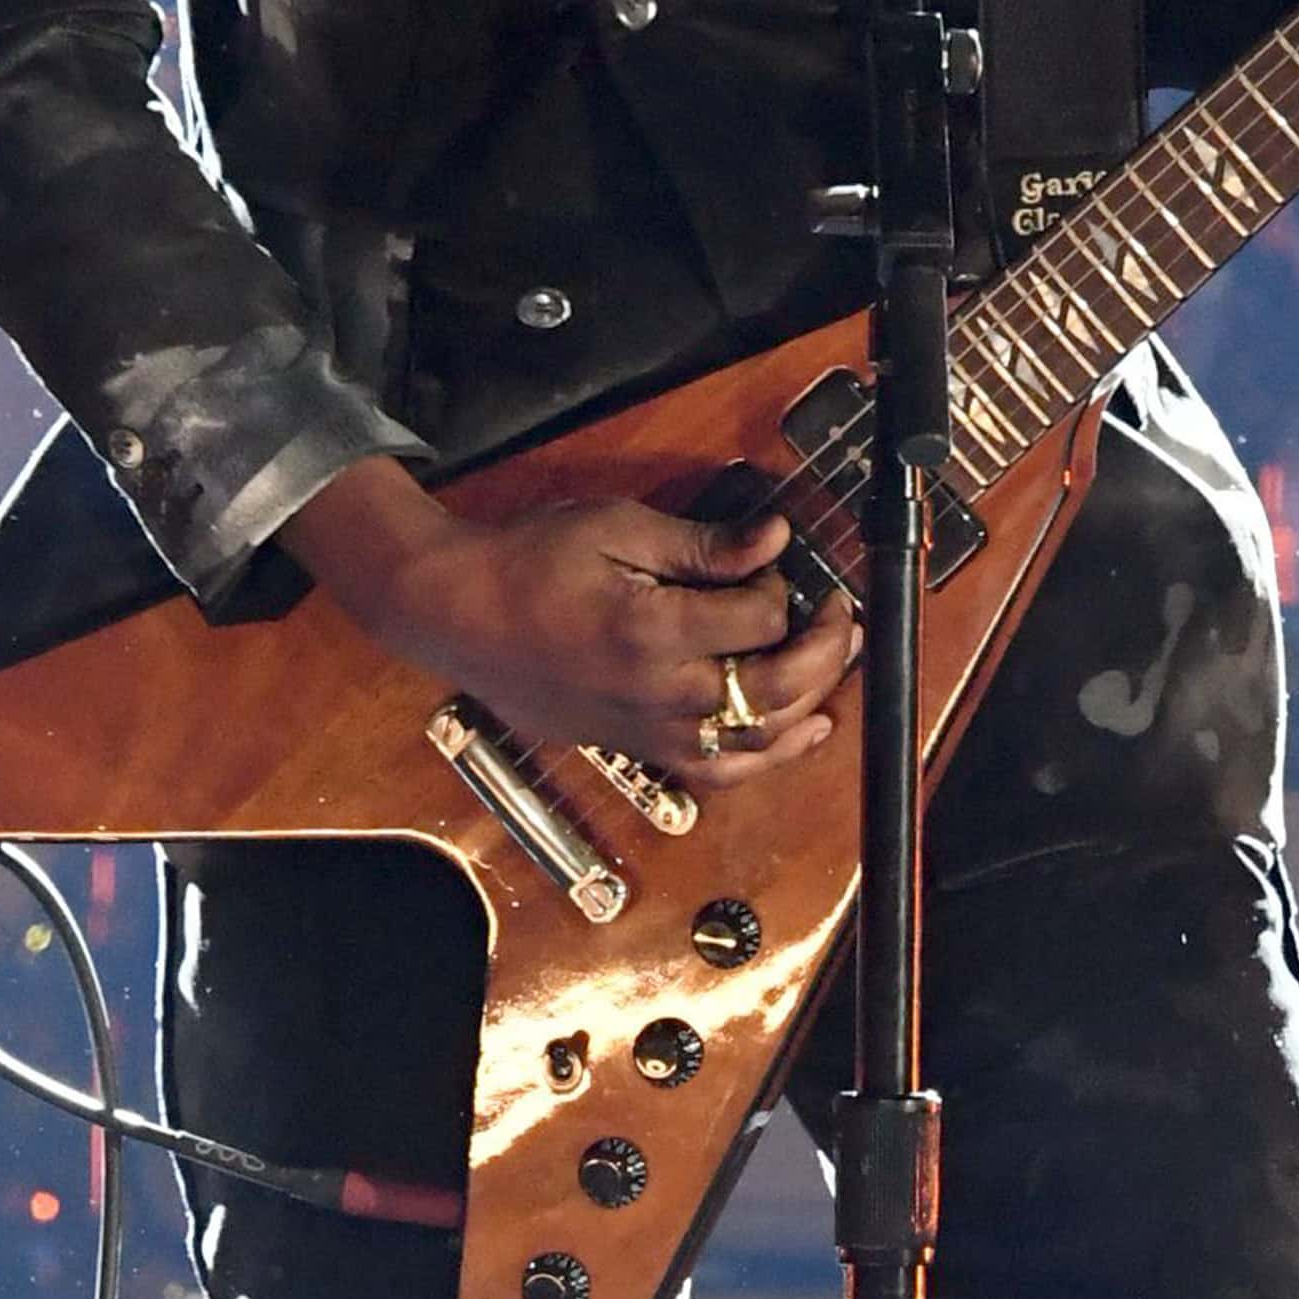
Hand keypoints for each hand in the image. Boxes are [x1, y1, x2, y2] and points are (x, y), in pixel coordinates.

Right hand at [282, 459, 854, 783]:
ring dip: (811, 703)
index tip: (773, 559)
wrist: (458, 614)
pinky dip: (766, 758)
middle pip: (773, 688)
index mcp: (654, 631)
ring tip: (838, 664)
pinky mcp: (636, 749)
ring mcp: (648, 732)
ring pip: (755, 740)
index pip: (760, 620)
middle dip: (823, 648)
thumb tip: (776, 539)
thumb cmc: (531, 559)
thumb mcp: (618, 527)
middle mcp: (659, 694)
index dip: (781, 587)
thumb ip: (704, 545)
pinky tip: (800, 732)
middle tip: (840, 611)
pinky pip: (717, 772)